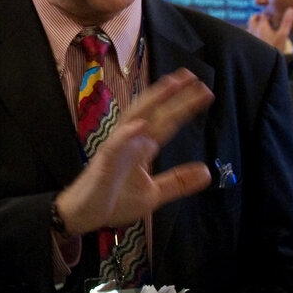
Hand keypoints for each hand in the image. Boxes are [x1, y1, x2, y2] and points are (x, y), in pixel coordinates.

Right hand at [55, 69, 213, 234]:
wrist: (85, 216)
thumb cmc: (115, 200)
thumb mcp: (153, 194)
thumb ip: (178, 182)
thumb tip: (206, 172)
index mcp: (143, 147)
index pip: (167, 122)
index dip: (184, 106)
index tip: (205, 92)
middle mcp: (130, 141)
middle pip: (154, 113)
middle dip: (173, 95)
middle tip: (193, 77)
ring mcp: (117, 149)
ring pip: (134, 118)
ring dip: (152, 101)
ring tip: (170, 85)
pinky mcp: (104, 163)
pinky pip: (115, 146)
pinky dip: (127, 134)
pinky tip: (141, 125)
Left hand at [246, 8, 292, 52]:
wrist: (265, 63)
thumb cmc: (275, 48)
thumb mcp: (283, 35)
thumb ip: (286, 22)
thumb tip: (291, 9)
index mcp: (262, 26)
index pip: (263, 15)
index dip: (267, 14)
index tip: (270, 15)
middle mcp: (254, 30)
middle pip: (252, 20)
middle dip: (256, 17)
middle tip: (261, 17)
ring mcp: (250, 38)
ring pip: (249, 28)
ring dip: (253, 25)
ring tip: (258, 27)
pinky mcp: (249, 45)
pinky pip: (248, 36)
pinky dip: (251, 34)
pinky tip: (255, 38)